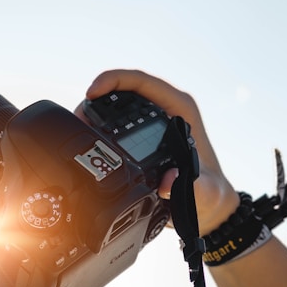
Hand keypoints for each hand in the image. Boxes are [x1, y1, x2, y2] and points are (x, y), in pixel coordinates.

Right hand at [75, 69, 238, 235]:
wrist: (207, 205)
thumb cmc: (209, 195)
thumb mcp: (204, 192)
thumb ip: (192, 187)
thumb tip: (168, 181)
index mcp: (180, 110)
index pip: (144, 82)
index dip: (114, 80)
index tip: (93, 92)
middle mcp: (166, 111)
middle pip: (125, 89)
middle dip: (98, 96)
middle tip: (78, 116)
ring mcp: (153, 122)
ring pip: (118, 104)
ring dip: (96, 111)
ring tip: (77, 126)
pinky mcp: (144, 135)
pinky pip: (117, 121)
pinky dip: (100, 126)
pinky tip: (87, 138)